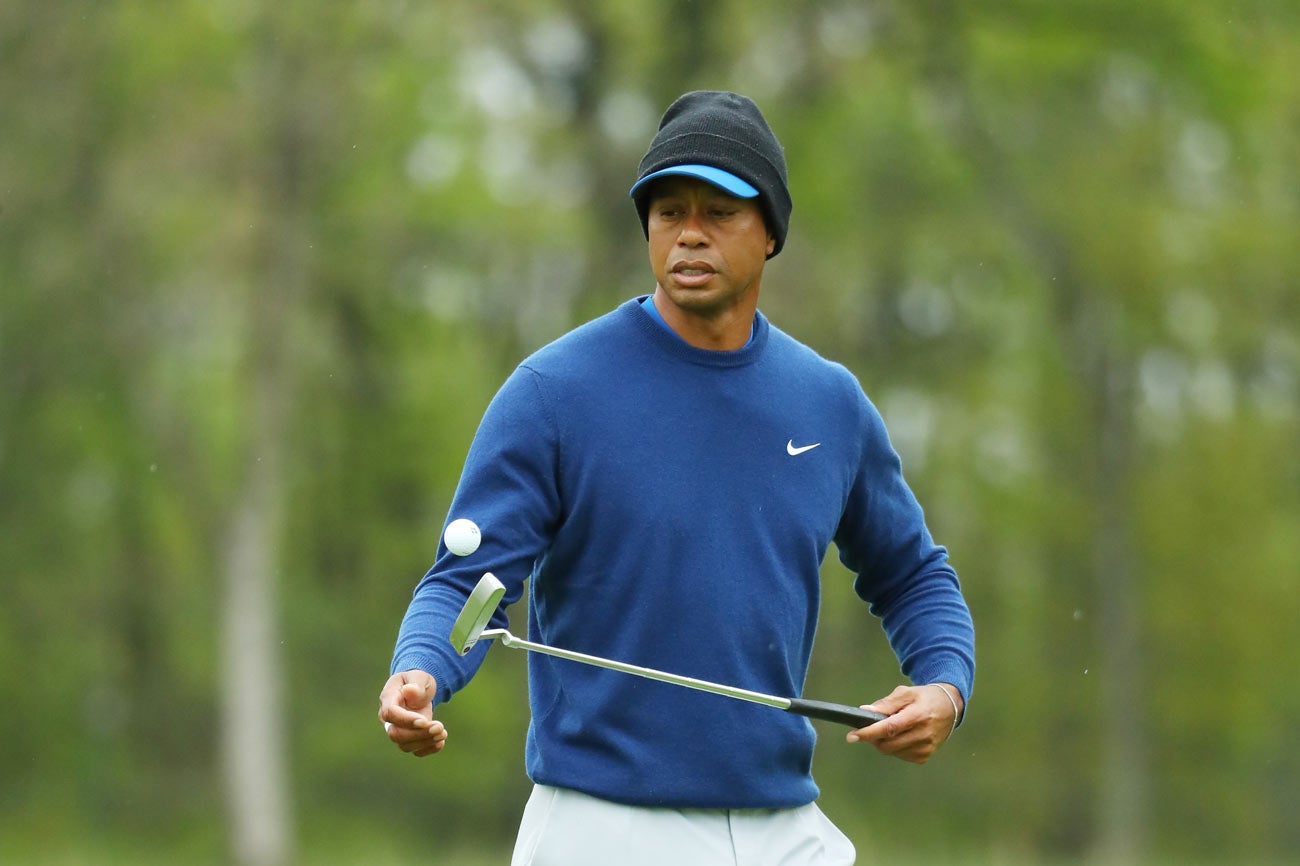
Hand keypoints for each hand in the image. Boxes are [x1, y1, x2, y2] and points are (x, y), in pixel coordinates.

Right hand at [378, 670, 446, 756]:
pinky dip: (428, 749)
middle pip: (395, 734)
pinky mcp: (408, 739)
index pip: (390, 714)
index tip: (425, 720)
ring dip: (425, 741)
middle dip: (418, 734)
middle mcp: (388, 718)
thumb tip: (409, 691)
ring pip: (405, 745)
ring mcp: (397, 730)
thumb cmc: (417, 680)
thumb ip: (415, 684)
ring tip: (443, 733)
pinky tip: (440, 742)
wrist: (420, 689)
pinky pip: (414, 750)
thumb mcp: (419, 676)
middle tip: (439, 727)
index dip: (406, 720)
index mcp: (388, 699)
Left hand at [845, 683, 961, 763]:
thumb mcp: (906, 693)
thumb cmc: (924, 697)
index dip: (869, 733)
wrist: (949, 707)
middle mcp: (923, 734)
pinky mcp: (925, 756)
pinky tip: (901, 736)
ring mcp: (926, 747)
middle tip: (871, 727)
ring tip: (890, 728)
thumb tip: (865, 712)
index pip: (889, 728)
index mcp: (918, 715)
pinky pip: (901, 755)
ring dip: (884, 742)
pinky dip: (895, 747)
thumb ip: (885, 704)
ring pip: (892, 751)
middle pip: (888, 744)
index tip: (852, 736)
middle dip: (873, 737)